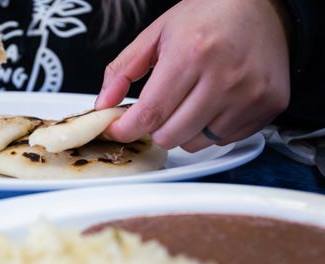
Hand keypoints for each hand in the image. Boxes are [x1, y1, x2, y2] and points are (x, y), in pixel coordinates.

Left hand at [95, 0, 289, 151]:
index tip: (117, 129)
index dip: (127, 129)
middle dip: (154, 127)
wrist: (261, 7)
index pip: (150, 113)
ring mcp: (249, 95)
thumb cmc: (208, 16)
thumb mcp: (156, 33)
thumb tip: (103, 104)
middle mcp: (223, 77)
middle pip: (170, 135)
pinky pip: (224, 140)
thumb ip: (123, 70)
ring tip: (189, 101)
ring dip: (183, 130)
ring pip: (196, 143)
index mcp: (190, 54)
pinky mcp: (268, 106)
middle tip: (158, 108)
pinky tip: (213, 103)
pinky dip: (210, 129)